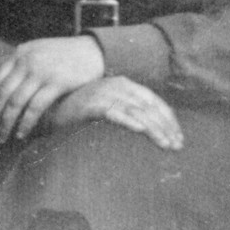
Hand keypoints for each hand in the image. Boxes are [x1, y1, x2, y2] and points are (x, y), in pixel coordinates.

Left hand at [0, 35, 104, 143]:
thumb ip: (6, 61)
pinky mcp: (57, 83)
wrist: (93, 51)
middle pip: (2, 94)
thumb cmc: (60, 53)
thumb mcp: (31, 51)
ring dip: (6, 123)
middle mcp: (26, 62)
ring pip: (15, 103)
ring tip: (1, 138)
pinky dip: (26, 123)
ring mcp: (41, 72)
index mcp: (18, 55)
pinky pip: (35, 107)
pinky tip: (21, 134)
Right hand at [47, 76, 183, 149]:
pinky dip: (130, 121)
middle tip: (177, 146)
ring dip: (154, 128)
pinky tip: (142, 131)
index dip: (169, 120)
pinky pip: (115, 113)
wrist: (49, 110)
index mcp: (123, 84)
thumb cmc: (80, 113)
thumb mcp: (108, 108)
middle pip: (149, 106)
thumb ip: (127, 111)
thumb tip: (152, 128)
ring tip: (166, 144)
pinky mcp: (91, 104)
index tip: (179, 138)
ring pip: (137, 111)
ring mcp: (103, 93)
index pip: (153, 101)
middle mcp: (116, 85)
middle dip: (166, 126)